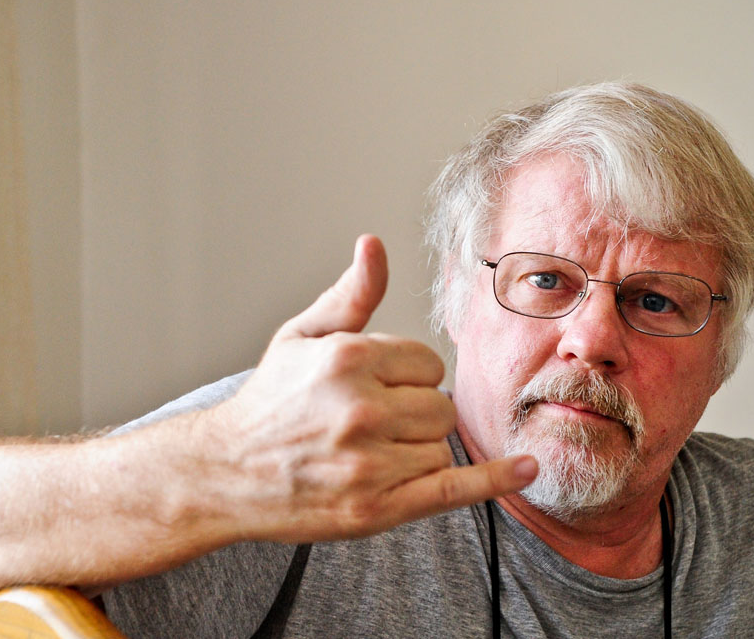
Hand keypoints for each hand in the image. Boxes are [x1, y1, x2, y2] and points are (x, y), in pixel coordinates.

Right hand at [204, 235, 537, 542]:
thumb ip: (350, 295)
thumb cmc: (268, 401)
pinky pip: (452, 489)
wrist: (226, 472)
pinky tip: (526, 469)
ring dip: (416, 448)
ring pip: (439, 445)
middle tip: (371, 422)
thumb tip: (373, 244)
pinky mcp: (375, 508)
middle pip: (440, 405)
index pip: (428, 362)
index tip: (378, 387)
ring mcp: (369, 462)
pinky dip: (495, 480)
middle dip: (415, 411)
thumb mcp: (301, 337)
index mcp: (348, 359)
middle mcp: (361, 409)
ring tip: (368, 452)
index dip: (408, 375)